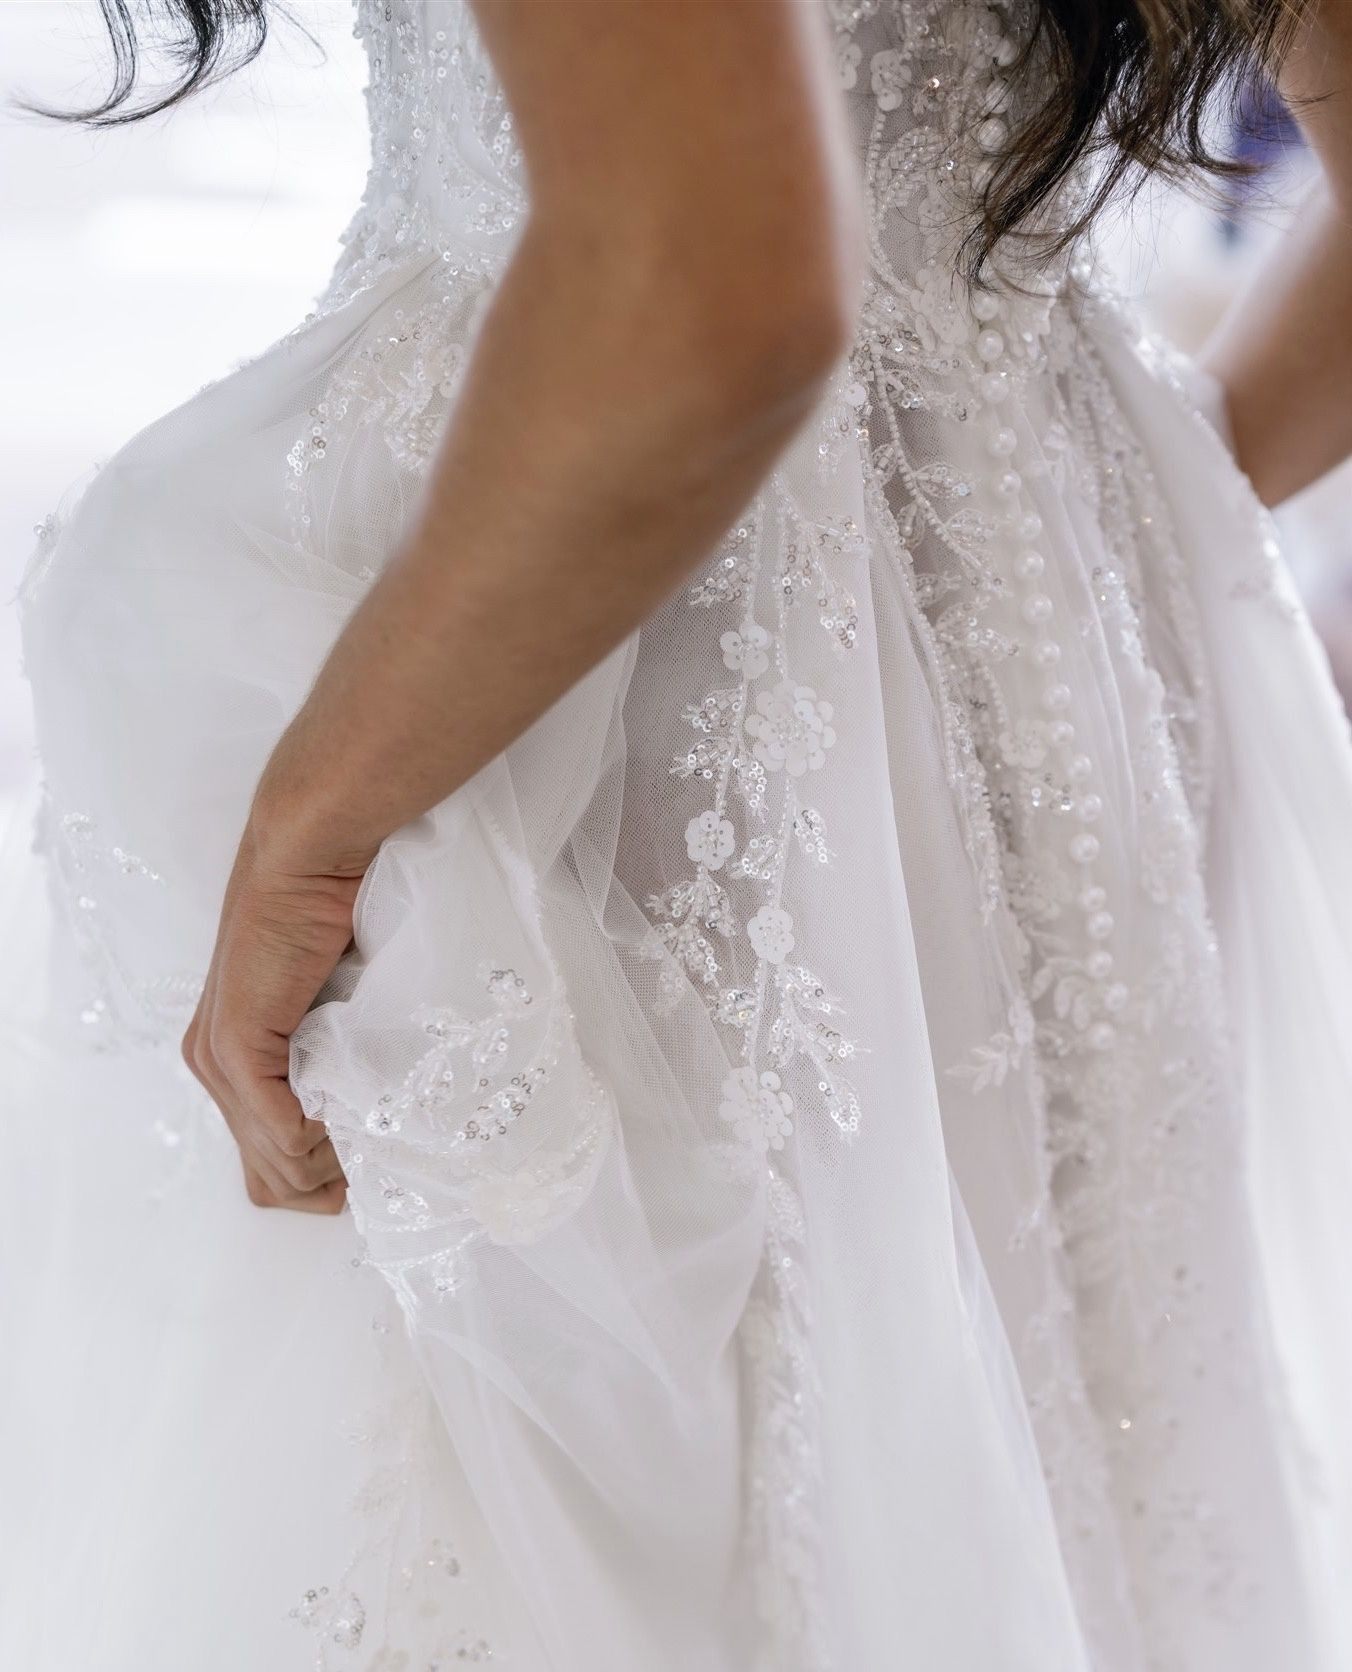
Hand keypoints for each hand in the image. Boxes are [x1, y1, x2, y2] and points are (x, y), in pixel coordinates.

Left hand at [183, 821, 365, 1213]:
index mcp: (230, 1061)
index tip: (369, 1167)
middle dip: (326, 1184)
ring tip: (375, 1133)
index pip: (264, 1167)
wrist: (310, 860)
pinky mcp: (235, 1047)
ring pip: (276, 1161)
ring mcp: (219, 1061)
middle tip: (379, 1161)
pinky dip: (320, 1135)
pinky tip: (350, 1112)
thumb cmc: (333, 918)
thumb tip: (368, 1120)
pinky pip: (279, 1128)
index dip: (318, 1182)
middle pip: (268, 1179)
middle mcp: (212, 1068)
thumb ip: (332, 1058)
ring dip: (332, 1159)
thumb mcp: (332, 1006)